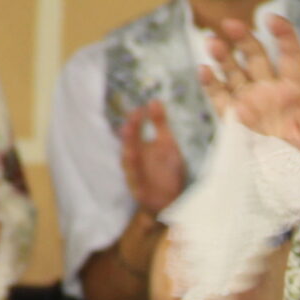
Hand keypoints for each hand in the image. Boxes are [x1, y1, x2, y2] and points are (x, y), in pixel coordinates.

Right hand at [118, 100, 187, 214]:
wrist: (170, 199)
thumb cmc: (166, 168)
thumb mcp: (167, 144)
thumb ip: (160, 123)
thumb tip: (154, 100)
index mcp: (138, 148)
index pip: (133, 132)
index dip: (134, 122)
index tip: (139, 110)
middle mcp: (134, 161)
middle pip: (128, 148)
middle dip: (129, 139)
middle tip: (130, 125)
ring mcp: (136, 177)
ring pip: (130, 169)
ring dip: (130, 161)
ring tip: (131, 152)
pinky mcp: (141, 193)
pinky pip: (137, 188)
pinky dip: (136, 184)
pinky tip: (135, 180)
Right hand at [198, 14, 299, 163]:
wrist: (279, 189)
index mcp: (294, 90)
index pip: (289, 54)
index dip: (282, 34)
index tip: (271, 19)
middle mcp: (270, 91)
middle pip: (256, 55)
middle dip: (243, 37)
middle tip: (229, 24)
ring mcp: (249, 103)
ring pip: (233, 71)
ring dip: (222, 56)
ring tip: (211, 43)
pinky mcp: (231, 119)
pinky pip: (218, 96)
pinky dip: (210, 83)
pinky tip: (204, 71)